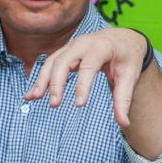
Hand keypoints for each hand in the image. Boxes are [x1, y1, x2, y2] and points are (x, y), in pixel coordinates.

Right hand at [24, 28, 147, 127]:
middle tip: (55, 104)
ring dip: (42, 80)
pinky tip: (31, 93)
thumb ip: (124, 100)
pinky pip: (50, 64)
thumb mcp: (130, 76)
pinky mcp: (65, 52)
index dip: (83, 85)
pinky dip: (40, 78)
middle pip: (65, 61)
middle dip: (57, 82)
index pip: (89, 66)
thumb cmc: (127, 57)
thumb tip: (125, 124)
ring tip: (34, 98)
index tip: (79, 104)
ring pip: (53, 61)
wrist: (122, 39)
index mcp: (102, 47)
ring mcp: (72, 46)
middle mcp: (84, 43)